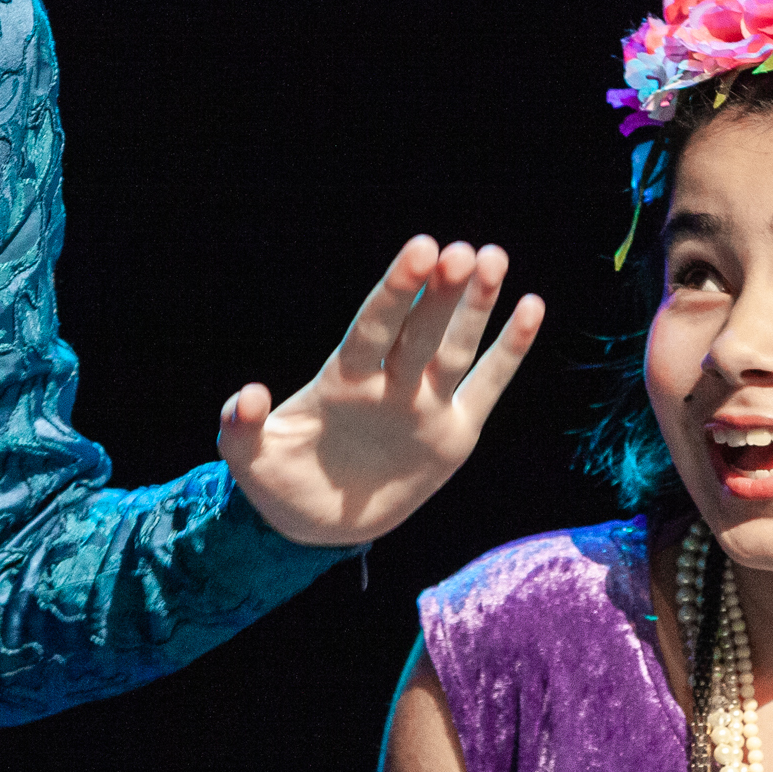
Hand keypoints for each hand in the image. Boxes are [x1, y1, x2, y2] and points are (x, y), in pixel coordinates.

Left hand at [218, 237, 546, 548]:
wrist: (318, 523)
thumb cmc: (280, 482)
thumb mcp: (250, 462)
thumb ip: (240, 429)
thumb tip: (249, 395)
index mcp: (342, 381)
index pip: (373, 327)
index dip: (396, 290)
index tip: (419, 248)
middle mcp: (389, 384)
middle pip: (419, 331)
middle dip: (440, 292)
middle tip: (461, 251)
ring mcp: (424, 406)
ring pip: (456, 349)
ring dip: (475, 306)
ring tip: (493, 257)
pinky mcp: (453, 435)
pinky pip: (487, 388)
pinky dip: (510, 351)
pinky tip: (532, 307)